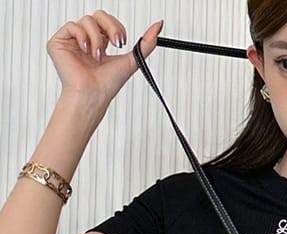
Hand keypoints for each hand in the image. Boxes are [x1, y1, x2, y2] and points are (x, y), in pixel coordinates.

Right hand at [47, 10, 162, 108]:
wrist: (93, 95)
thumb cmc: (108, 84)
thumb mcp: (133, 60)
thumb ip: (146, 43)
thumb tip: (158, 26)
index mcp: (101, 44)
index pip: (107, 22)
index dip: (116, 27)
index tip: (122, 42)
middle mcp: (86, 41)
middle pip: (97, 15)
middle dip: (110, 27)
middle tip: (115, 43)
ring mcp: (72, 41)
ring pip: (87, 21)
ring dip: (97, 38)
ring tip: (98, 56)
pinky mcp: (58, 43)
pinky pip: (71, 26)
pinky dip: (82, 36)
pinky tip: (86, 50)